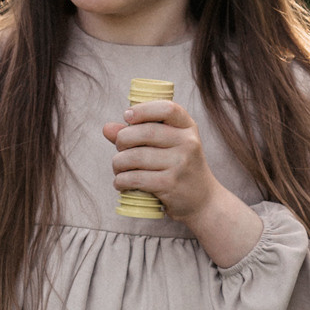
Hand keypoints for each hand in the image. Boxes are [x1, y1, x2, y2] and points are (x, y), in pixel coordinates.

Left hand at [104, 98, 226, 233]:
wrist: (203, 200)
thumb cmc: (179, 167)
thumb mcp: (168, 145)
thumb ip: (138, 133)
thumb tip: (106, 128)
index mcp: (188, 128)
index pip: (167, 109)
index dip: (143, 109)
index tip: (127, 116)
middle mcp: (188, 143)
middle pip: (145, 132)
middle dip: (122, 139)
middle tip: (120, 149)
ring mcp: (180, 164)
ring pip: (135, 157)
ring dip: (118, 163)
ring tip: (118, 168)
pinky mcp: (170, 184)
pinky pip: (135, 178)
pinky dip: (121, 181)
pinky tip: (121, 183)